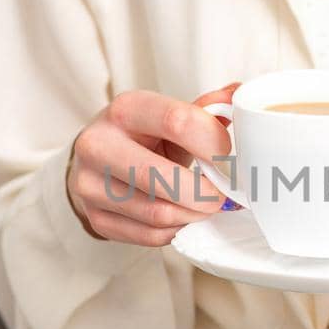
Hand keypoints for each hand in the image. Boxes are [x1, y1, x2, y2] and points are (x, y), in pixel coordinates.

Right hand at [67, 84, 240, 245]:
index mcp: (124, 109)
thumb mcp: (167, 116)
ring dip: (193, 215)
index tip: (227, 156)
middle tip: (224, 196)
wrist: (95, 161)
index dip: (212, 142)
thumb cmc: (140, 136)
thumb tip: (237, 93)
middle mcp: (99, 145)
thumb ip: (203, 109)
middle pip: (161, 176)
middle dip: (205, 192)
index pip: (177, 121)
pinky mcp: (96, 218)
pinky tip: (185, 218)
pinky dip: (177, 229)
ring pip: (158, 212)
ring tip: (207, 207)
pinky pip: (149, 235)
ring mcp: (91, 185)